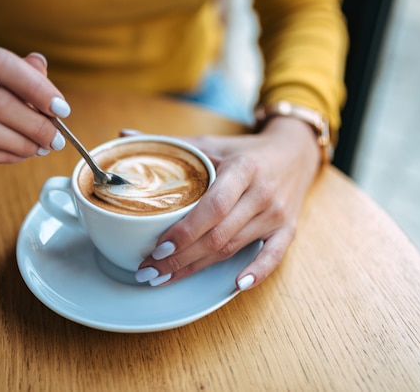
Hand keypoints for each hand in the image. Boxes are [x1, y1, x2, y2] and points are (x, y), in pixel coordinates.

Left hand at [135, 116, 320, 289]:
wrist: (295, 153)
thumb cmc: (246, 152)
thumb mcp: (213, 143)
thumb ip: (173, 144)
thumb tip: (124, 135)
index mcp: (243, 169)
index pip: (212, 207)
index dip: (184, 231)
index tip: (157, 248)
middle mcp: (262, 193)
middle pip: (219, 235)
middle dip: (181, 258)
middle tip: (149, 271)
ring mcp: (277, 214)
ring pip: (234, 248)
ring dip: (199, 268)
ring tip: (166, 278)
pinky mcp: (287, 229)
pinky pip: (273, 256)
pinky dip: (256, 272)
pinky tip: (236, 285)